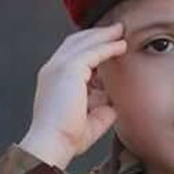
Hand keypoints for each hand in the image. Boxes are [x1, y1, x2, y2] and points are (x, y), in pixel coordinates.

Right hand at [19, 24, 126, 169]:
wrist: (52, 144)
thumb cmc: (67, 138)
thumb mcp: (89, 119)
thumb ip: (100, 108)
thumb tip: (113, 102)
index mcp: (53, 79)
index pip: (71, 53)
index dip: (90, 46)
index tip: (108, 44)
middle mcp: (53, 69)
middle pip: (76, 41)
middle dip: (97, 34)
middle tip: (116, 29)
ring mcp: (58, 67)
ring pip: (84, 42)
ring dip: (104, 35)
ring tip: (120, 30)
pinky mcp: (69, 69)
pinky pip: (93, 52)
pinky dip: (108, 46)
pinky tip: (120, 46)